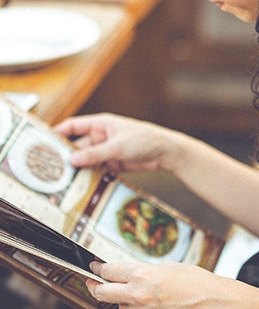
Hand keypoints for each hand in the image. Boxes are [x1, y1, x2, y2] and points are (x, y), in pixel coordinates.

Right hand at [54, 113, 185, 174]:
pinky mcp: (113, 163)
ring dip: (77, 168)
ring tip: (61, 179)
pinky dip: (89, 175)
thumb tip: (72, 159)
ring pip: (86, 160)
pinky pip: (96, 169)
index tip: (41, 142)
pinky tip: (80, 184)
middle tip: (49, 167)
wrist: (167, 153)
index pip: (73, 126)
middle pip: (78, 146)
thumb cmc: (146, 140)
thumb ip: (95, 154)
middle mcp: (102, 136)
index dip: (57, 133)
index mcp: (102, 124)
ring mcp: (107, 150)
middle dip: (65, 155)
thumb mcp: (118, 146)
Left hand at [86, 261, 241, 308]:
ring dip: (124, 299)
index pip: (109, 271)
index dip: (98, 269)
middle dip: (95, 286)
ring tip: (140, 293)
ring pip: (121, 306)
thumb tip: (135, 273)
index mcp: (142, 274)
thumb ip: (148, 270)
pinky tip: (156, 305)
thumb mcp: (170, 266)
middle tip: (92, 282)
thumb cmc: (197, 281)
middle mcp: (138, 295)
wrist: (215, 304)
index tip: (94, 268)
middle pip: (103, 293)